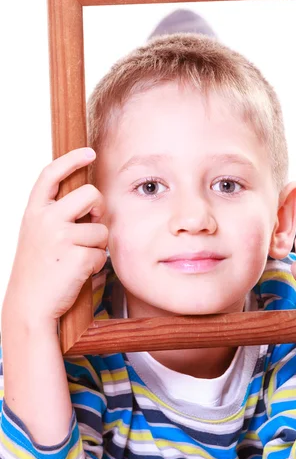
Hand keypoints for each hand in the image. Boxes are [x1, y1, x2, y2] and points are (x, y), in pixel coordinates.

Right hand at [2, 148, 107, 326]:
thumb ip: (56, 214)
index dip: (71, 159)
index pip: (51, 174)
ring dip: (96, 246)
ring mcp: (61, 237)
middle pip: (91, 194)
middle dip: (99, 209)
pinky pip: (102, 253)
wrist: (29, 305)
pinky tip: (79, 274)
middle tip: (92, 225)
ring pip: (101, 229)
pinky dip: (96, 265)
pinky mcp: (77, 256)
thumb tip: (91, 199)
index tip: (89, 152)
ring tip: (77, 259)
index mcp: (34, 212)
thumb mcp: (37, 234)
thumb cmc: (37, 270)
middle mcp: (45, 220)